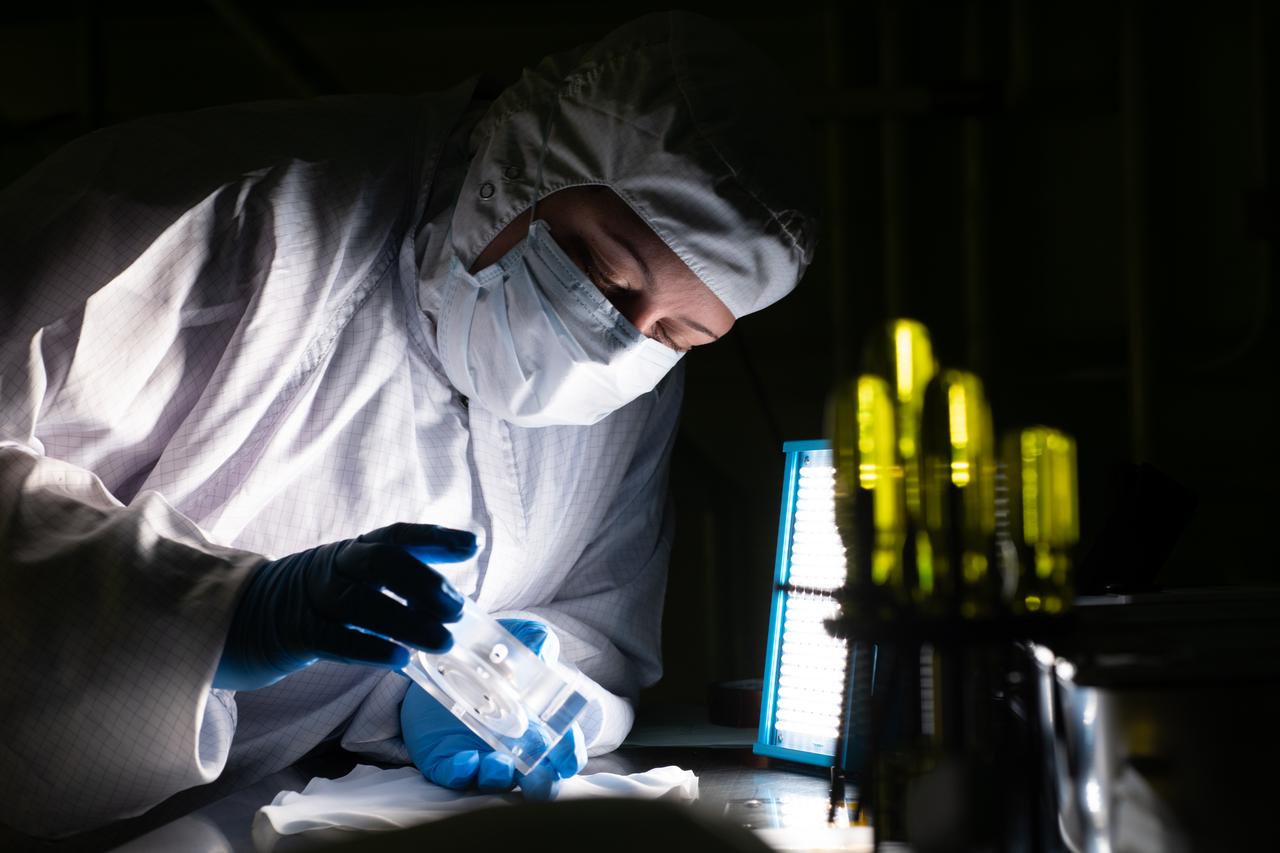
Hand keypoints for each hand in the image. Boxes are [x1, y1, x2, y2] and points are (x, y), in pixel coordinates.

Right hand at [213, 523, 476, 690]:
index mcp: (352, 551)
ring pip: (361, 602)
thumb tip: (453, 600)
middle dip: (423, 581)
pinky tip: (400, 660)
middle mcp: (332, 566)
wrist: (240, 620)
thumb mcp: (353, 582)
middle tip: (456, 608)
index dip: (435, 537)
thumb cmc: (314, 604)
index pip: (397, 535)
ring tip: (442, 642)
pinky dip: (370, 648)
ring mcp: (310, 597)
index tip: (472, 546)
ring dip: (407, 621)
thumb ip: (395, 585)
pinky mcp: (294, 632)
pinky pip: (334, 639)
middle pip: (380, 561)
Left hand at [401, 618, 586, 799]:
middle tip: (539, 778)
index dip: (569, 757)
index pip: (564, 751)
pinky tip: (467, 761)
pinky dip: (462, 773)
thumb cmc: (492, 650)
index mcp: (539, 724)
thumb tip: (543, 652)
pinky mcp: (446, 758)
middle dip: (542, 785)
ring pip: (495, 781)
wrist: (441, 655)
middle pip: (537, 779)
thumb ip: (536, 638)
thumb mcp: (518, 637)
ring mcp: (481, 755)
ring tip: (500, 763)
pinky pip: (454, 775)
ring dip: (500, 778)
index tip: (567, 758)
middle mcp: (514, 746)